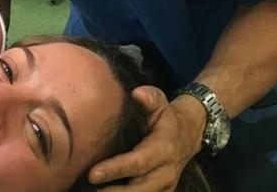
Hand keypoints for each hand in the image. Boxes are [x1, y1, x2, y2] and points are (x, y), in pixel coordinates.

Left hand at [89, 87, 205, 191]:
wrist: (188, 136)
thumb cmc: (166, 118)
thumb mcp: (160, 103)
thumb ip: (150, 98)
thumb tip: (137, 93)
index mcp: (164, 149)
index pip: (138, 162)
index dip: (116, 169)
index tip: (93, 173)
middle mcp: (166, 172)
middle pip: (138, 189)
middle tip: (88, 190)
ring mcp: (165, 187)